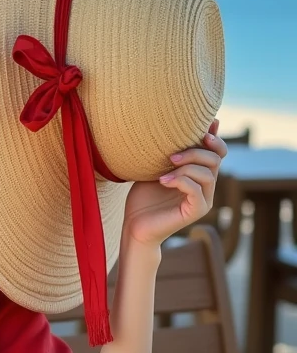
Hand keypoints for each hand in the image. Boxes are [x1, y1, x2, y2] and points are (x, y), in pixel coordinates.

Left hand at [122, 120, 227, 248]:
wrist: (134, 225)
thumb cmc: (143, 197)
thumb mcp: (156, 168)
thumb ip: (170, 151)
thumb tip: (176, 126)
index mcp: (199, 175)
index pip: (218, 153)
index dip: (215, 139)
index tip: (202, 129)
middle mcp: (206, 187)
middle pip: (215, 159)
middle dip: (194, 152)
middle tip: (170, 156)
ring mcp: (204, 200)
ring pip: (208, 174)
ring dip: (186, 167)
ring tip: (163, 172)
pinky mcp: (197, 211)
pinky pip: (197, 190)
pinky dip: (180, 181)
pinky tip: (163, 181)